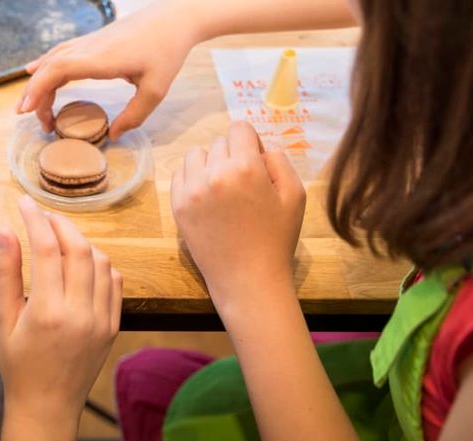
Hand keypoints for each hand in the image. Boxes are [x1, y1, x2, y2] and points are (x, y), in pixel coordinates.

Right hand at [0, 196, 121, 440]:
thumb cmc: (18, 364)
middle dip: (60, 224)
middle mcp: (80, 314)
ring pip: (101, 261)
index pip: (46, 250)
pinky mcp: (113, 325)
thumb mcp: (2, 319)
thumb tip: (5, 230)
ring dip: (81, 242)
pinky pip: (115, 281)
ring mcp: (102, 320)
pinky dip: (100, 263)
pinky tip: (82, 262)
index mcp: (47, 312)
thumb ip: (5, 272)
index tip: (24, 202)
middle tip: (44, 215)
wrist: (47, 404)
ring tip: (60, 238)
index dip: (35, 219)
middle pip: (78, 249)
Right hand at [16, 2, 198, 138]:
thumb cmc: (167, 50)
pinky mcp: (94, 40)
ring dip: (38, 80)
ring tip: (30, 104)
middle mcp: (89, 48)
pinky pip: (62, 52)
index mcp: (100, 59)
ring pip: (53, 59)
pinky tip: (35, 71)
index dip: (39, 89)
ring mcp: (90, 42)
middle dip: (34, 92)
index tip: (29, 110)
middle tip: (31, 119)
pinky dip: (46, 65)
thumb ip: (134, 115)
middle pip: (50, 68)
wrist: (174, 18)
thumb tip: (114, 135)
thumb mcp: (155, 89)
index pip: (58, 71)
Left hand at [170, 122, 305, 305]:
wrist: (248, 279)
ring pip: (196, 155)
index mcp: (245, 167)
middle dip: (232, 155)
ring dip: (209, 164)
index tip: (256, 163)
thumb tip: (258, 147)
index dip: (251, 142)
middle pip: (219, 143)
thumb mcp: (294, 194)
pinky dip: (193, 178)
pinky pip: (180, 174)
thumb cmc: (277, 238)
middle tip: (243, 184)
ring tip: (223, 188)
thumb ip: (278, 159)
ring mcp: (191, 190)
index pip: (240, 128)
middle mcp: (214, 174)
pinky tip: (208, 197)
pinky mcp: (177, 206)